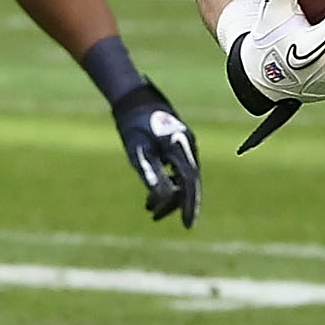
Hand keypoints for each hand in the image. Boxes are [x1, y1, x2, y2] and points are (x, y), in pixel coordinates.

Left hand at [109, 81, 200, 225]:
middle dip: (176, 203)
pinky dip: (169, 182)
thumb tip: (163, 199)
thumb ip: (152, 175)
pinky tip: (153, 193)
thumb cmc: (134, 125)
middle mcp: (187, 145)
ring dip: (169, 193)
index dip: (190, 205)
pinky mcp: (178, 143)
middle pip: (189, 182)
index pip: (190, 182)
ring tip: (148, 208)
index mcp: (180, 147)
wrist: (134, 99)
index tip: (187, 225)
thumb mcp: (139, 152)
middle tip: (155, 217)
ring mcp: (185, 143)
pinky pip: (179, 168)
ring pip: (183, 176)